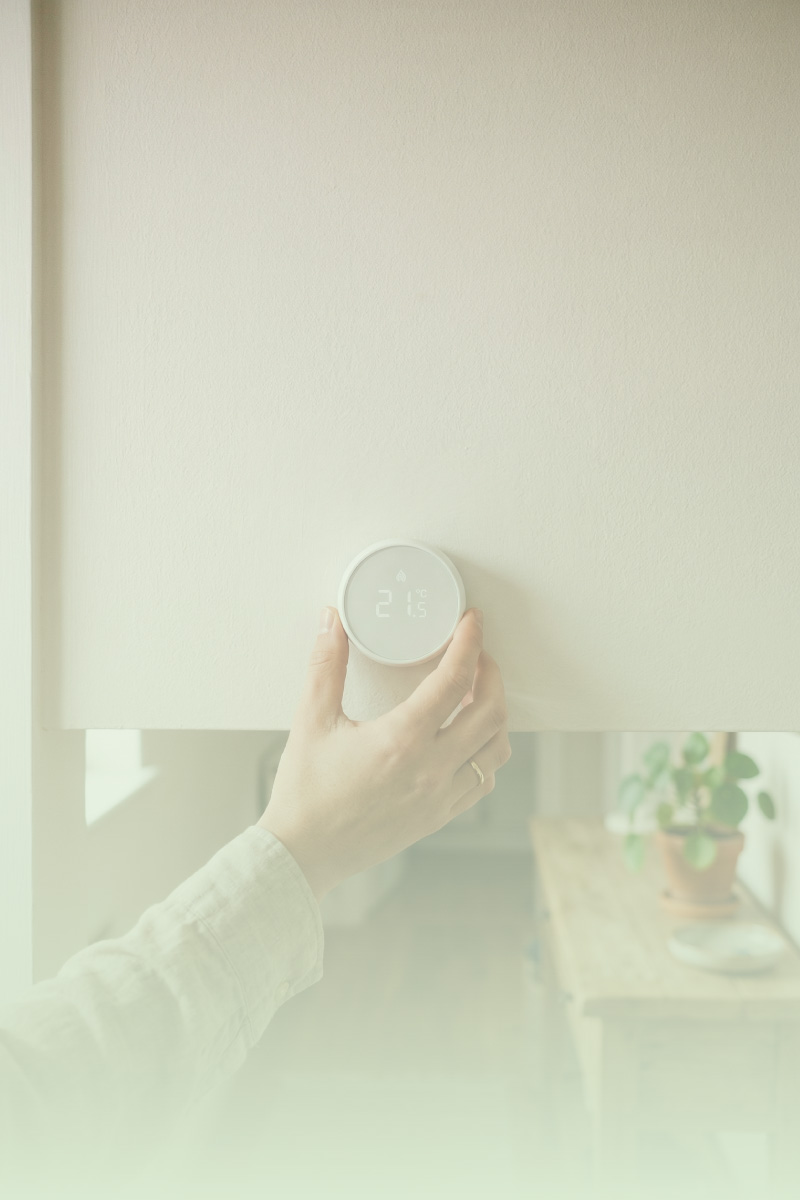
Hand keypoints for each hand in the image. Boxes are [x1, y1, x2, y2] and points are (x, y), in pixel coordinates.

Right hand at [258, 606, 511, 898]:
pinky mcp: (440, 817)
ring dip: (494, 715)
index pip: (455, 680)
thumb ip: (326, 665)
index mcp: (402, 740)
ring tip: (474, 695)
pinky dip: (485, 753)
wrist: (303, 853)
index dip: (470, 644)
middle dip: (492, 676)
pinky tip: (465, 739)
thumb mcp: (311, 720)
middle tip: (477, 656)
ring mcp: (440, 797)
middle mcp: (431, 770)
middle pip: (492, 713)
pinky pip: (483, 780)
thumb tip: (332, 622)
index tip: (472, 623)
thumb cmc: (305, 792)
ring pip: (496, 750)